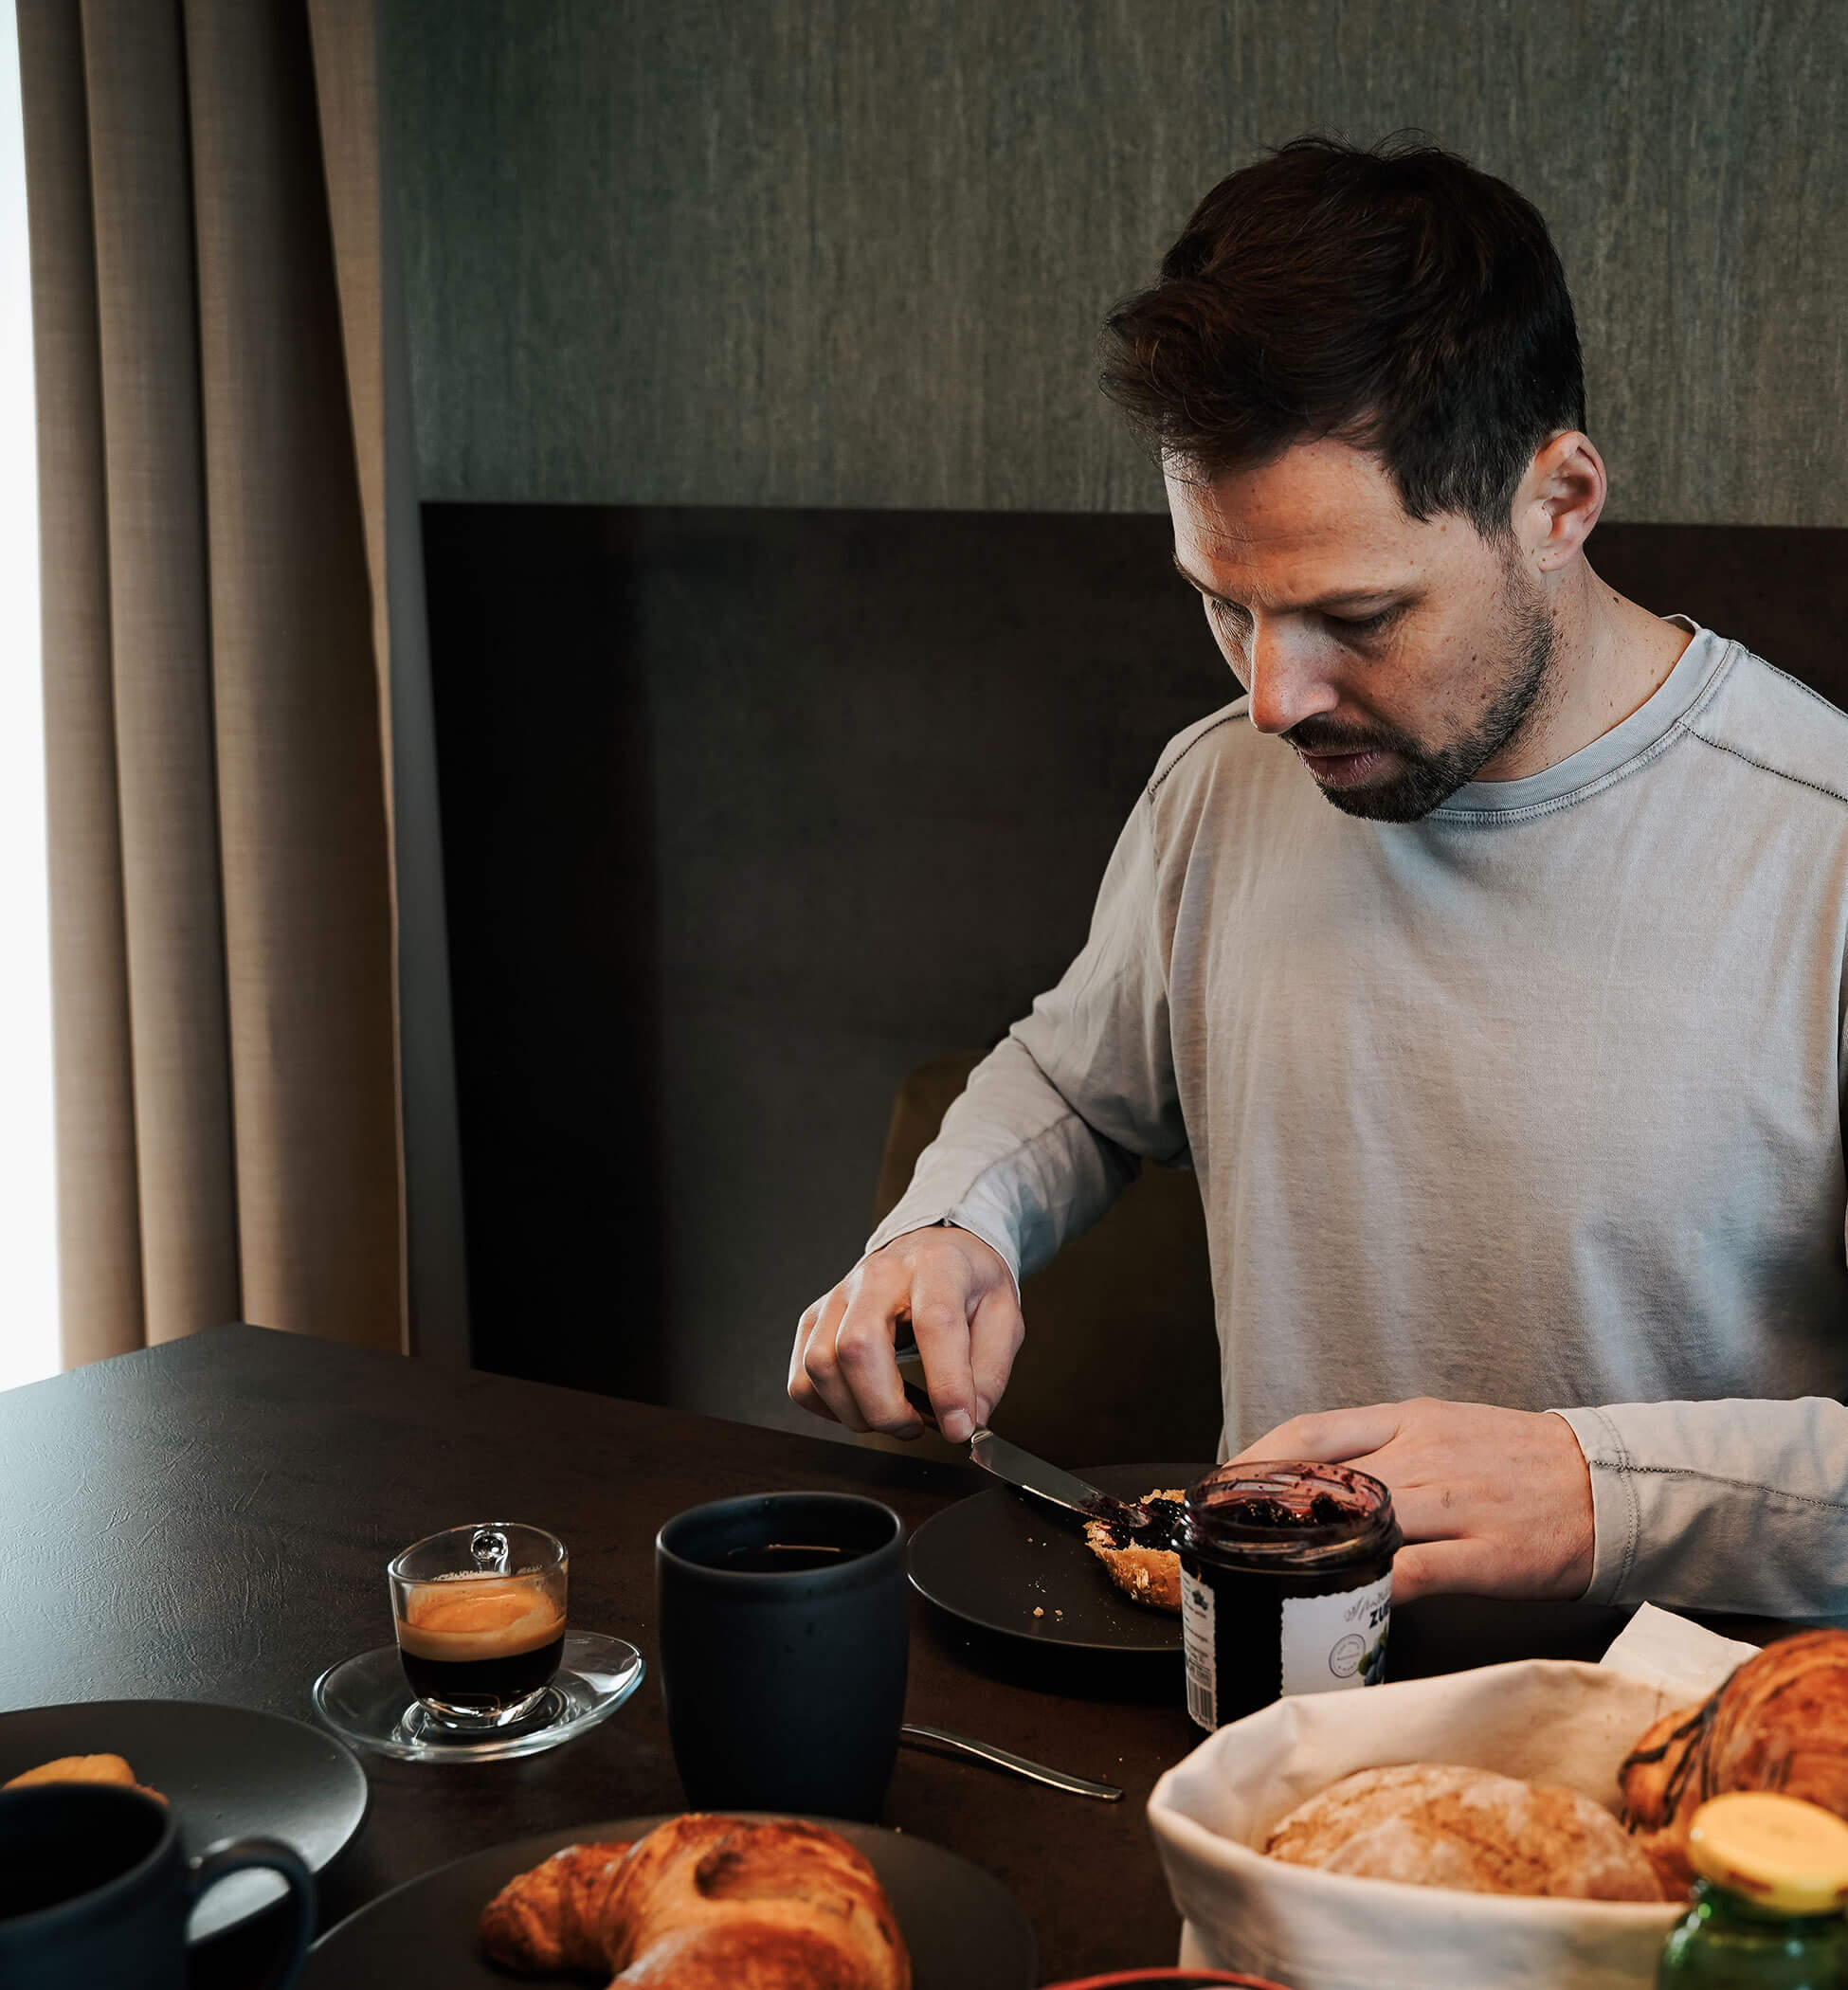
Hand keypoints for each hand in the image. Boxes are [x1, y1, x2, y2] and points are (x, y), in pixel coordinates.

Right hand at [788, 1226, 1023, 1441]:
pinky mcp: (815, 1318)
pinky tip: (860, 1404)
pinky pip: (801, 1377)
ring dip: (855, 1411)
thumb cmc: (967, 1282)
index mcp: (935, 1267)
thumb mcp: (1004, 1315)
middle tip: (916, 1425)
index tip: (959, 1426)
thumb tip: (969, 1421)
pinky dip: (827, 1406)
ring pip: (820, 1364)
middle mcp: (879, 1276)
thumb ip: (990, 1371)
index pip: (935, 1324)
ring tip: (892, 1415)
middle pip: (857, 1346)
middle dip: (886, 1407)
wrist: (934, 1247)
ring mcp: (839, 1296)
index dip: (947, 1384)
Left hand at [1228, 1397, 1593, 1603]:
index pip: (1312, 1433)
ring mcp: (1456, 1504)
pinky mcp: (1489, 1553)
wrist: (1611, 1480)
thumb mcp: (1445, 1431)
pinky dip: (1374, 1586)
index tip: (1219, 1489)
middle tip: (1226, 1544)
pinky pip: (1416, 1571)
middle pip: (1323, 1480)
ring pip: (1363, 1522)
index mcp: (1408, 1421)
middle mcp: (1423, 1455)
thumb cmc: (1520, 1461)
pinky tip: (1341, 1604)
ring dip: (1310, 1551)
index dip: (1256, 1461)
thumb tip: (1318, 1482)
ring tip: (1265, 1578)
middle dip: (1268, 1515)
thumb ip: (1385, 1452)